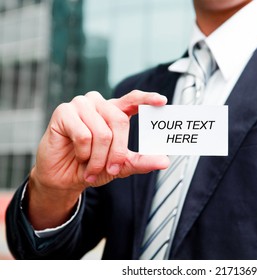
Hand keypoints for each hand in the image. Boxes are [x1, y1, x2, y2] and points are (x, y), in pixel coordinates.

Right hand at [27, 90, 168, 228]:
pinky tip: (78, 155)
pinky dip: (83, 152)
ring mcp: (81, 105)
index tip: (162, 100)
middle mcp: (99, 104)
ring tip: (91, 166)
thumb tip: (164, 161)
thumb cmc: (93, 166)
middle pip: (120, 122)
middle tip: (111, 169)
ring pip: (102, 132)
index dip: (147, 98)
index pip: (133, 99)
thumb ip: (141, 161)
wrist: (65, 178)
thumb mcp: (122, 166)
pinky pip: (83, 135)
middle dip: (117, 152)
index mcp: (115, 111)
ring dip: (98, 157)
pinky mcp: (64, 112)